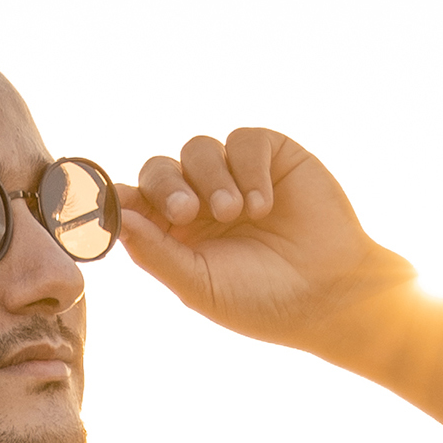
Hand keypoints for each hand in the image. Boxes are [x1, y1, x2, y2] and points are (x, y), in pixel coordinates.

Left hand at [116, 128, 416, 356]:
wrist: (330, 295)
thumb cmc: (262, 301)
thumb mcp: (198, 284)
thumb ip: (154, 252)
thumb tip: (113, 217)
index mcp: (174, 234)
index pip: (134, 201)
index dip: (120, 197)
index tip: (112, 203)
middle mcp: (199, 200)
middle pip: (159, 169)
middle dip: (167, 187)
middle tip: (187, 212)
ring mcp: (235, 175)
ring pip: (197, 150)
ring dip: (211, 179)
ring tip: (237, 213)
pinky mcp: (271, 156)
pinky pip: (243, 141)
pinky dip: (249, 169)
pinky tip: (264, 205)